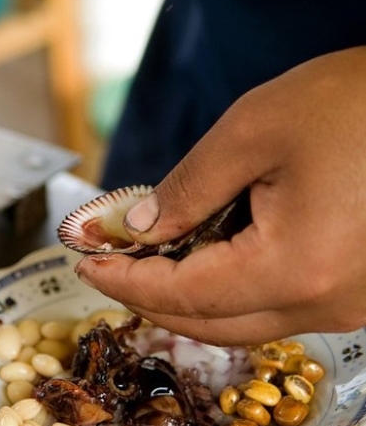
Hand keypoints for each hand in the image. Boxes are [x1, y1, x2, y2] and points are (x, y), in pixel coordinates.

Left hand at [75, 47, 365, 344]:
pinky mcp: (359, 291)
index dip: (125, 282)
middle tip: (108, 265)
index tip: (86, 263)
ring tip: (148, 256)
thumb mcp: (251, 131)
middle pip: (209, 324)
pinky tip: (206, 253)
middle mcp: (327, 304)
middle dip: (148, 297)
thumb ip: (185, 190)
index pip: (182, 296)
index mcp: (296, 269)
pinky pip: (277, 306)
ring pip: (243, 321)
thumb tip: (138, 230)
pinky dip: (230, 289)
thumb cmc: (357, 101)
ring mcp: (350, 305)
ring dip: (188, 296)